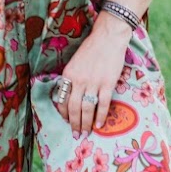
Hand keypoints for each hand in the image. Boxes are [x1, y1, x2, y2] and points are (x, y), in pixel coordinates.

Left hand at [53, 12, 131, 136]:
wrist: (108, 37)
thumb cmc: (92, 48)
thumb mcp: (75, 62)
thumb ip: (72, 78)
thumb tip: (70, 96)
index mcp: (68, 74)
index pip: (62, 99)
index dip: (64, 113)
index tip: (66, 121)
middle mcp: (78, 80)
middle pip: (73, 108)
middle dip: (74, 123)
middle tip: (76, 134)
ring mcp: (93, 82)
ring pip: (87, 109)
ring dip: (86, 124)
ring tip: (86, 133)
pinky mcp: (107, 83)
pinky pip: (102, 104)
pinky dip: (100, 117)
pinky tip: (100, 125)